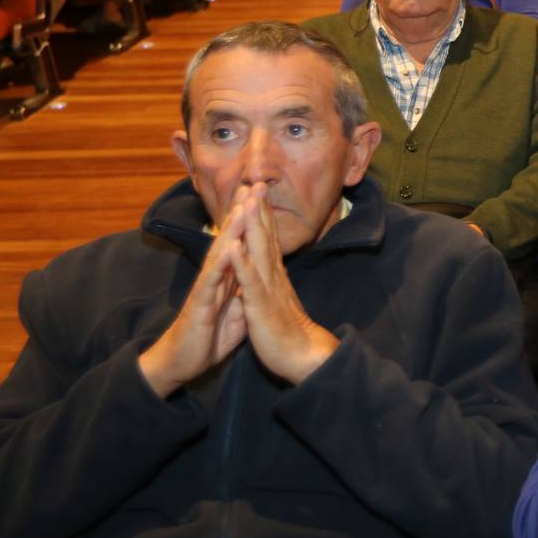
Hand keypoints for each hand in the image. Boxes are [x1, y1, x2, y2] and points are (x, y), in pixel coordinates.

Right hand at [136, 184, 252, 396]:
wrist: (183, 362)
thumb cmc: (207, 335)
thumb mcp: (235, 310)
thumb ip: (244, 290)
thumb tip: (256, 277)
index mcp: (226, 277)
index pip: (239, 242)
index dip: (252, 219)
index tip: (263, 195)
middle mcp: (214, 276)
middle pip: (229, 238)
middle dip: (242, 211)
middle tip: (254, 183)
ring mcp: (206, 288)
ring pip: (220, 252)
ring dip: (232, 228)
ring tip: (244, 204)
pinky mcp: (200, 304)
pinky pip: (211, 280)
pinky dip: (221, 262)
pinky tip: (229, 246)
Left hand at [224, 186, 339, 383]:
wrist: (302, 357)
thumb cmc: (287, 332)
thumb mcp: (278, 299)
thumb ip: (273, 281)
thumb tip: (268, 268)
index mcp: (274, 275)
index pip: (268, 238)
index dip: (261, 213)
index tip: (256, 190)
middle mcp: (274, 275)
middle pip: (265, 235)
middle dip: (258, 207)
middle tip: (255, 180)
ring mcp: (268, 288)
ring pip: (259, 251)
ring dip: (252, 224)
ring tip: (247, 200)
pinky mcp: (261, 305)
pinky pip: (250, 281)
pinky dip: (242, 262)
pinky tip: (234, 246)